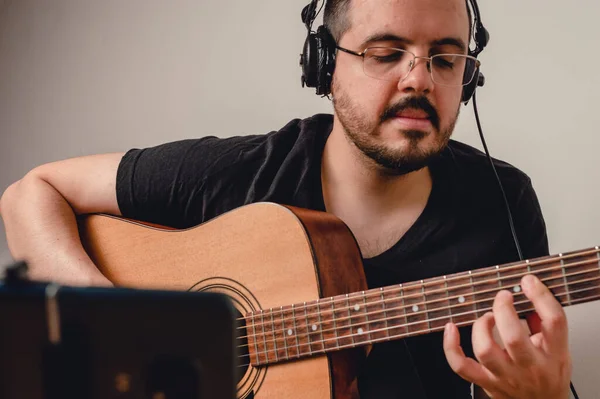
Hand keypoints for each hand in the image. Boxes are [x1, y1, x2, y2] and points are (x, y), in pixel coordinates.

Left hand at [443, 274, 571, 398]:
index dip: (541, 297)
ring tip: (487, 316)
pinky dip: (451, 346)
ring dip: (481, 326)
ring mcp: (506, 377)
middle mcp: (530, 368)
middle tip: (502, 297)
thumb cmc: (549, 376)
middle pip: (514, 338)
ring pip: (485, 351)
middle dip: (503, 310)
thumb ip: (544, 324)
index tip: (528, 281)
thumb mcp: (560, 350)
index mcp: (554, 355)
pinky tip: (451, 328)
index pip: (554, 322)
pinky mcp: (486, 382)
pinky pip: (461, 366)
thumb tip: (527, 294)